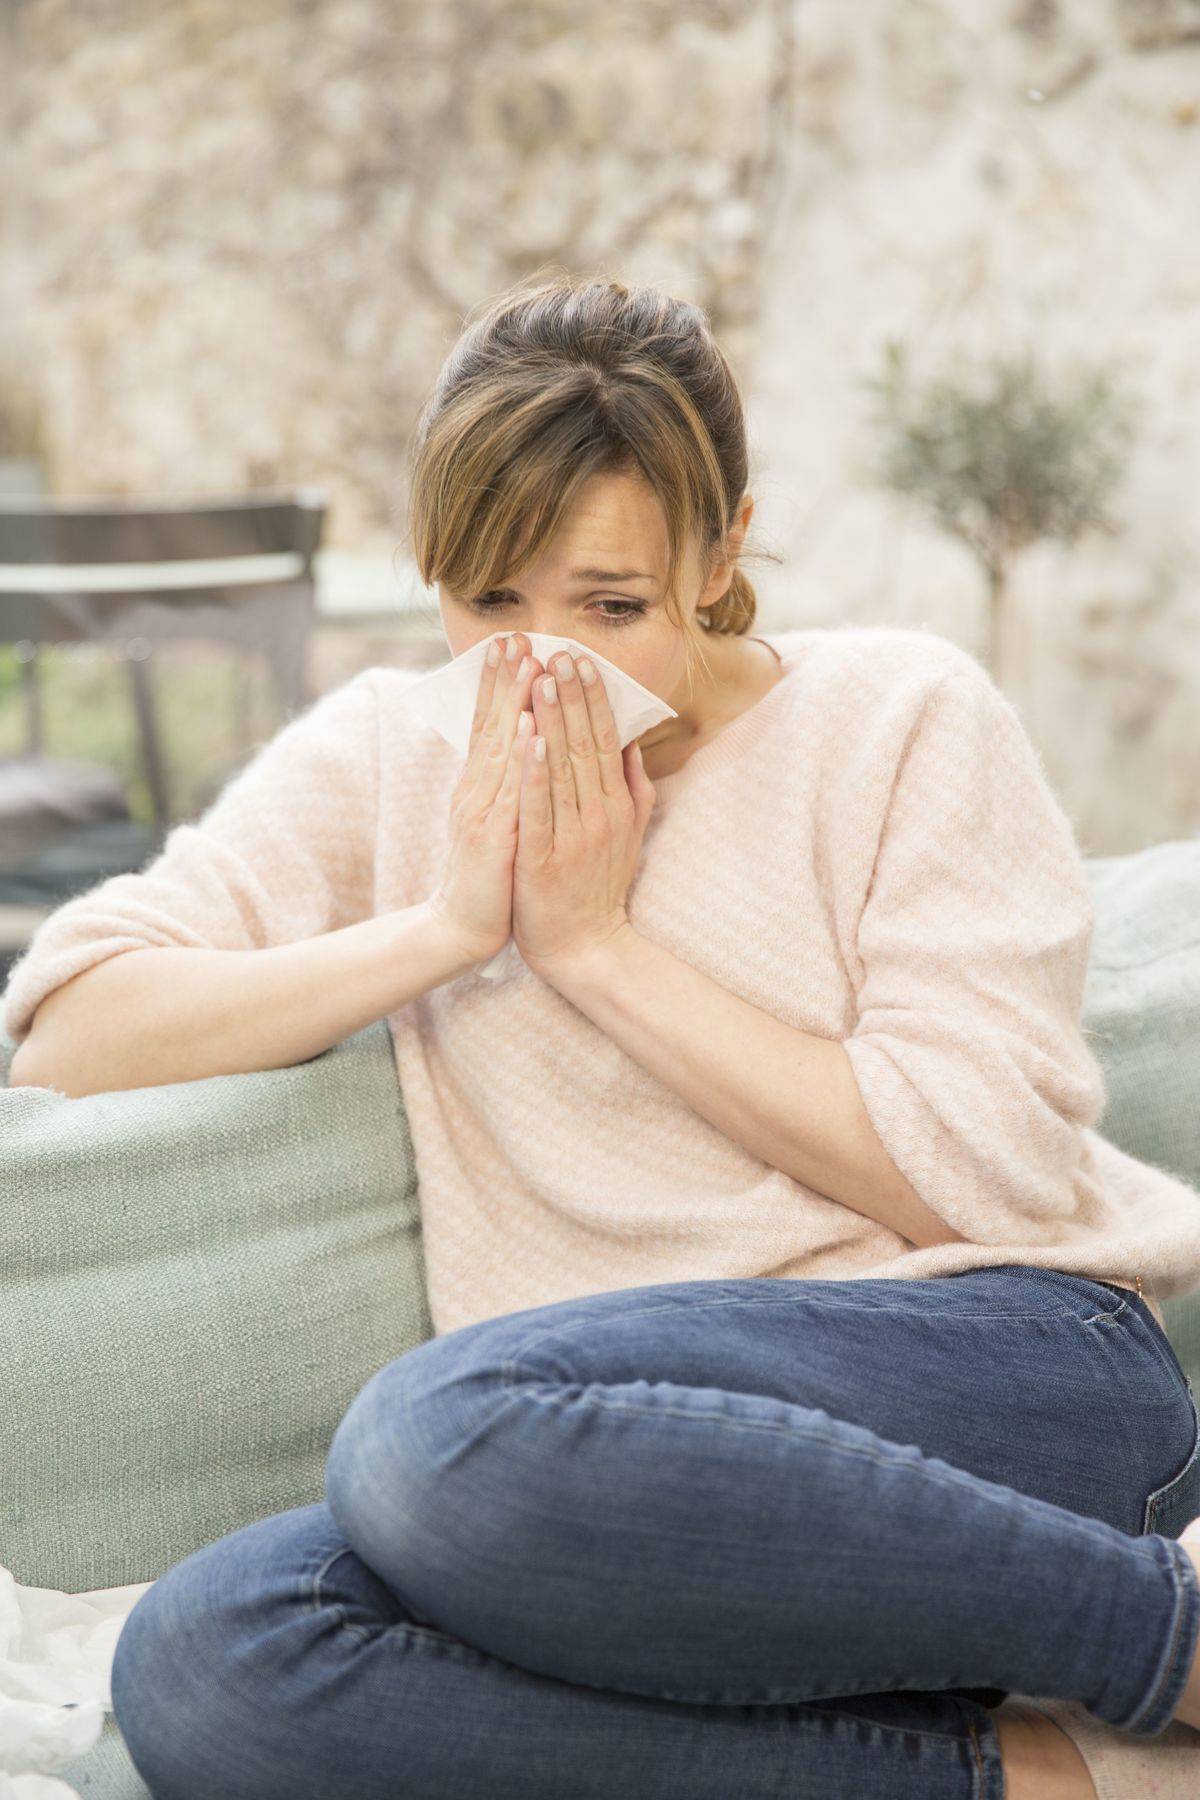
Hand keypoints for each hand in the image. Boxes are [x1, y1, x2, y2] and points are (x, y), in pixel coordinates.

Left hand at [513, 649, 656, 977]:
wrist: (584, 947)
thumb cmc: (599, 886)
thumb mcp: (629, 834)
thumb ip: (633, 787)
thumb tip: (631, 741)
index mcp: (616, 805)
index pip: (604, 739)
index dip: (591, 698)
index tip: (580, 660)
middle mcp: (599, 815)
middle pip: (583, 744)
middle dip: (570, 696)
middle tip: (557, 652)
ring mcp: (572, 836)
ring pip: (560, 768)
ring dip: (551, 720)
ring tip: (540, 679)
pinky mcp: (543, 858)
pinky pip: (538, 808)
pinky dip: (534, 773)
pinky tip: (530, 740)